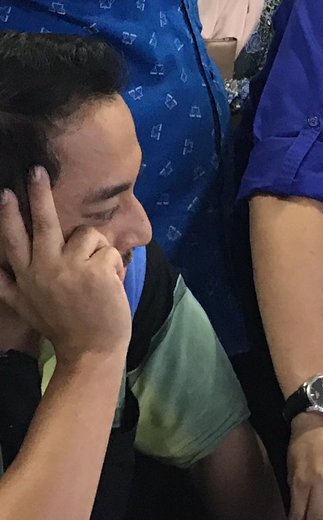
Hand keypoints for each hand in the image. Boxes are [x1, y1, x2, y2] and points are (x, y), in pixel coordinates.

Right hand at [0, 168, 130, 363]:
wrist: (91, 350)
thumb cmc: (63, 326)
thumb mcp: (26, 307)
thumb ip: (7, 287)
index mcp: (24, 277)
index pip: (12, 240)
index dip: (7, 215)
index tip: (2, 192)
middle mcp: (42, 269)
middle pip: (42, 223)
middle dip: (38, 193)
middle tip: (37, 169)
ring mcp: (69, 268)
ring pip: (88, 235)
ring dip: (99, 251)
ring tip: (97, 278)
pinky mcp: (95, 270)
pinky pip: (109, 250)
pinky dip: (115, 265)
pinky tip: (109, 286)